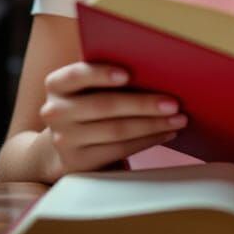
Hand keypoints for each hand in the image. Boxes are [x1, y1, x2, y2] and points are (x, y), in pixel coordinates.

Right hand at [39, 63, 186, 177]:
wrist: (66, 143)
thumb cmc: (89, 102)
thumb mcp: (88, 88)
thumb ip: (108, 77)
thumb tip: (156, 70)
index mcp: (57, 84)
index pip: (76, 75)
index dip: (101, 74)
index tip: (128, 74)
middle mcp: (55, 112)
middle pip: (104, 106)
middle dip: (143, 104)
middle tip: (174, 103)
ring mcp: (64, 140)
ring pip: (116, 130)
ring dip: (152, 124)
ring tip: (178, 119)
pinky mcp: (79, 162)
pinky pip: (119, 150)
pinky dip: (147, 140)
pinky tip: (166, 133)